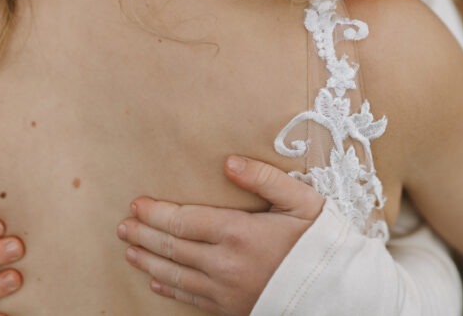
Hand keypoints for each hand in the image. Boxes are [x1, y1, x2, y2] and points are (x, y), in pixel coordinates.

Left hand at [117, 156, 324, 315]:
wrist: (339, 294)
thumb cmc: (320, 242)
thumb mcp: (301, 201)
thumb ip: (264, 178)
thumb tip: (229, 162)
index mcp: (239, 232)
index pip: (183, 221)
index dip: (155, 213)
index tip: (137, 204)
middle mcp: (225, 264)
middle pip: (172, 248)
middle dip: (143, 235)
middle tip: (123, 226)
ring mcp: (225, 291)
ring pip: (174, 275)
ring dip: (147, 261)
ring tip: (129, 250)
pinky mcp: (230, 310)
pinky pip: (190, 299)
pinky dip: (168, 288)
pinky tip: (156, 281)